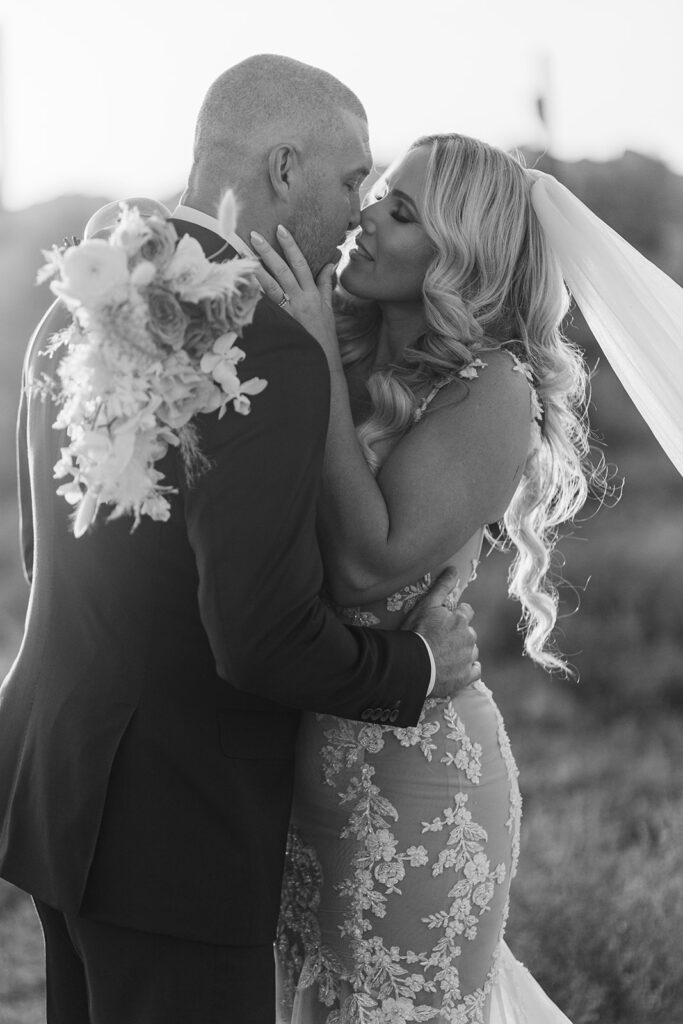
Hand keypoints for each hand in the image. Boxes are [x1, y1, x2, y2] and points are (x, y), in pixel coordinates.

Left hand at [249, 226, 340, 367]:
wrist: (323, 360)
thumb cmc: (324, 335)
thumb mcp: (328, 307)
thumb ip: (325, 284)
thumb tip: (328, 264)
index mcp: (312, 294)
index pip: (301, 263)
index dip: (291, 246)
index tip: (280, 229)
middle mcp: (301, 300)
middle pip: (283, 270)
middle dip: (268, 251)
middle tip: (254, 235)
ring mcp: (289, 312)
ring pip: (271, 287)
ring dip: (256, 270)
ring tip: (242, 256)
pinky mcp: (281, 324)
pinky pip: (266, 307)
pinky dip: (255, 296)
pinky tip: (243, 286)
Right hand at [402, 567, 480, 699]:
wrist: (411, 664)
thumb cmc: (416, 632)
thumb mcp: (426, 605)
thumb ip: (442, 586)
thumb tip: (454, 569)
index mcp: (461, 620)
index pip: (466, 612)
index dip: (455, 616)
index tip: (443, 622)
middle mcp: (469, 638)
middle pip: (469, 633)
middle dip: (458, 635)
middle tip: (439, 640)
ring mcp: (468, 658)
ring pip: (471, 651)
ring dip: (462, 651)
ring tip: (443, 655)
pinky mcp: (465, 677)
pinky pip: (475, 671)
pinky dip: (468, 669)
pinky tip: (455, 669)